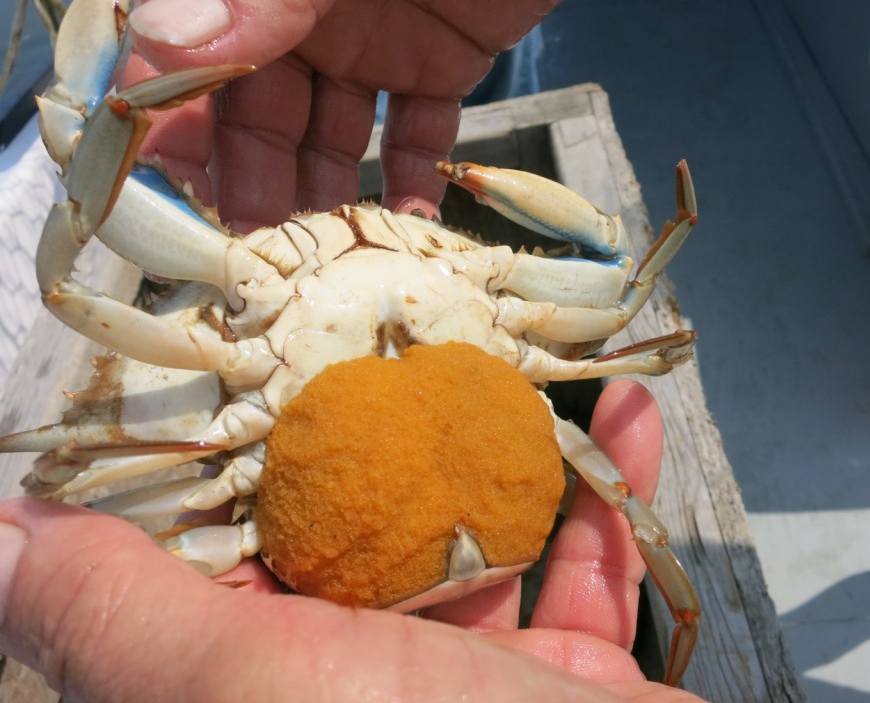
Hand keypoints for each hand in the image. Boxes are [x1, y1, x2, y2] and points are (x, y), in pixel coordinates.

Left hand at [0, 380, 705, 701]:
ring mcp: (472, 682)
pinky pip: (591, 567)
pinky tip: (627, 414)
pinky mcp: (571, 681)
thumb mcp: (247, 688)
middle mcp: (359, 682)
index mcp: (265, 679)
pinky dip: (612, 493)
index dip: (244, 433)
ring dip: (520, 438)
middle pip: (367, 517)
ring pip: (486, 529)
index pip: (232, 537)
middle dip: (400, 419)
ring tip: (532, 349)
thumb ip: (122, 616)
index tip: (271, 332)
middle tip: (417, 322)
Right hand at [125, 0, 609, 230]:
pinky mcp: (440, 58)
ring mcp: (367, 35)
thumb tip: (164, 44)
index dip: (171, 119)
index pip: (183, 46)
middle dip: (250, 182)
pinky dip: (410, 181)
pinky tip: (405, 226)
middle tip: (257, 255)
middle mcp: (294, 3)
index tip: (173, 190)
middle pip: (252, 111)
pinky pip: (415, 134)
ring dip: (323, 195)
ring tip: (326, 259)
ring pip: (328, 136)